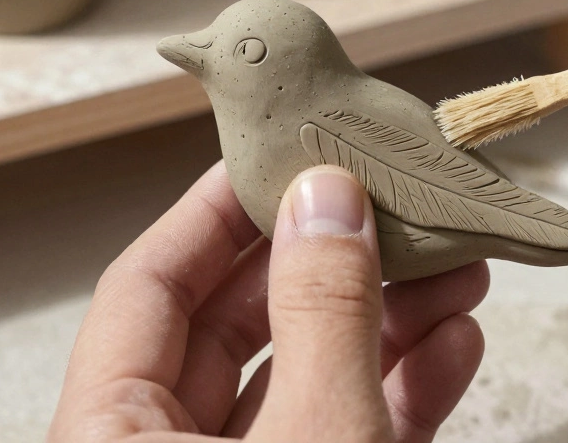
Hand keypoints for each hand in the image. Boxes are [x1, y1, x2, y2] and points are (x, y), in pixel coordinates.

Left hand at [48, 163, 487, 441]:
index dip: (216, 208)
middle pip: (239, 325)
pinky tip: (455, 346)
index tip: (282, 153)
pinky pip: (344, 434)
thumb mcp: (314, 438)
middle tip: (394, 207)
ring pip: (305, 378)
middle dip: (332, 263)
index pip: (149, 285)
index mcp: (113, 433)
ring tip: (454, 271)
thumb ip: (320, 317)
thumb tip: (326, 199)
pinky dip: (402, 392)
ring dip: (387, 323)